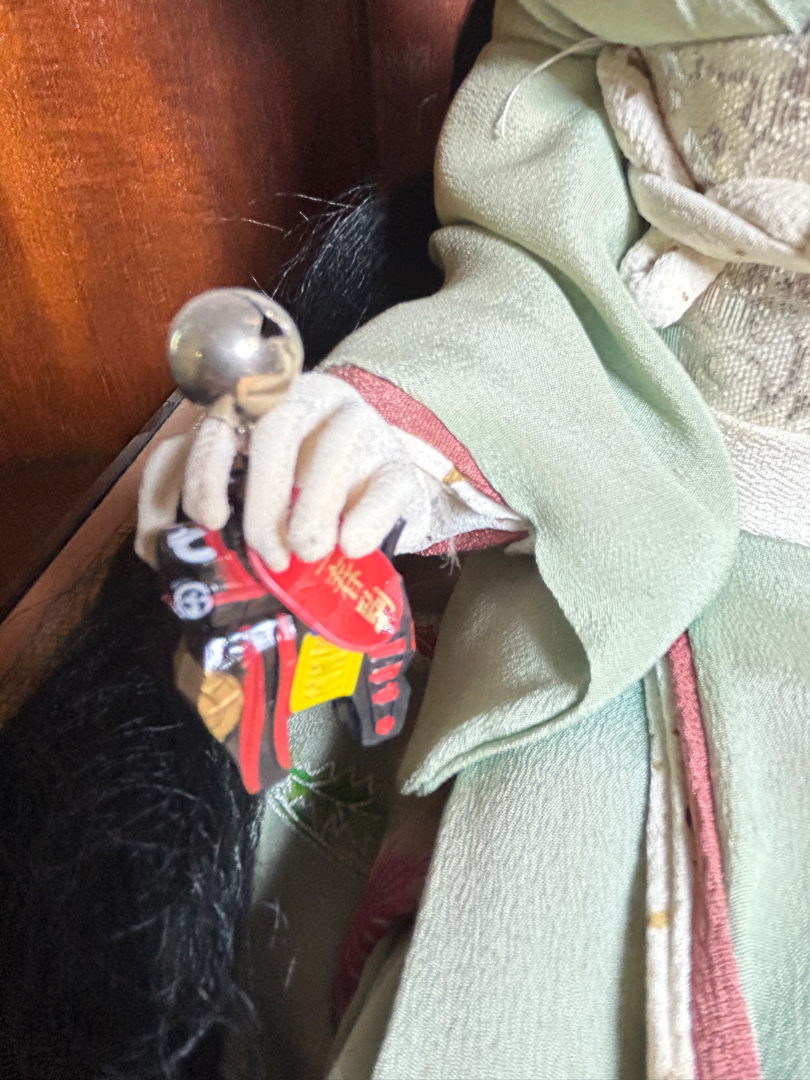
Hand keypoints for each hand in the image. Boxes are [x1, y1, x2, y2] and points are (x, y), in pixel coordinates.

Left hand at [177, 372, 423, 569]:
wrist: (378, 504)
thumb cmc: (301, 501)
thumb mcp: (250, 496)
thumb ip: (211, 506)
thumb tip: (158, 552)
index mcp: (257, 407)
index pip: (216, 420)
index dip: (203, 469)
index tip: (210, 520)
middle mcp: (307, 401)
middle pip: (275, 427)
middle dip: (264, 499)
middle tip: (268, 553)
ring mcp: (359, 425)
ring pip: (334, 447)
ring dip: (314, 512)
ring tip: (310, 554)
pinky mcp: (398, 462)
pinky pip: (384, 485)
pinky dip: (364, 522)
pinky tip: (351, 548)